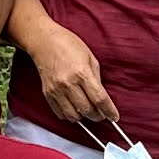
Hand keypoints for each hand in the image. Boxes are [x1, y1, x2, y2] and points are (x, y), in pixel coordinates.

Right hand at [23, 22, 124, 139]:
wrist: (44, 42)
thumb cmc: (68, 45)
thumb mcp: (90, 58)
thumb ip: (97, 79)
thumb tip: (102, 98)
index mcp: (82, 72)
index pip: (99, 99)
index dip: (109, 111)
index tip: (114, 117)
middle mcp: (68, 83)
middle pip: (87, 110)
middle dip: (98, 116)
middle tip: (102, 113)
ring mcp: (56, 90)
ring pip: (73, 116)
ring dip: (83, 117)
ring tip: (88, 110)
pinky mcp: (47, 94)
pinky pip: (60, 114)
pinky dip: (70, 115)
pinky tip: (75, 109)